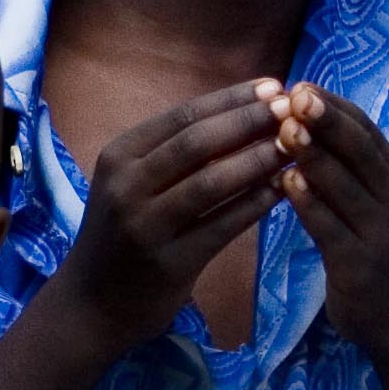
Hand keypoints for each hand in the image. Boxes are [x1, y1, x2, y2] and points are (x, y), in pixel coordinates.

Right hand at [40, 82, 299, 343]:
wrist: (92, 303)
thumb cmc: (123, 233)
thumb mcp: (133, 183)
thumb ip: (175, 151)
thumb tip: (244, 110)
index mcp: (118, 156)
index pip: (182, 116)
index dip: (231, 99)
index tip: (274, 86)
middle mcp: (126, 186)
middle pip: (197, 142)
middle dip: (250, 121)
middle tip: (294, 109)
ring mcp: (145, 226)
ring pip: (212, 182)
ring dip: (259, 160)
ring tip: (296, 146)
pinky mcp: (170, 263)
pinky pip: (222, 225)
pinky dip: (255, 204)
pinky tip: (283, 190)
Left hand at [269, 86, 388, 362]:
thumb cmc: (368, 242)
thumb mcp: (364, 195)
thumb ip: (340, 160)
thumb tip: (297, 111)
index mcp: (388, 174)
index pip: (364, 130)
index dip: (333, 106)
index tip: (300, 83)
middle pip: (360, 152)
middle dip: (329, 121)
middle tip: (297, 94)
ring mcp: (376, 231)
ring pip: (346, 187)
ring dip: (316, 157)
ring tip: (287, 130)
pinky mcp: (358, 264)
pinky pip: (331, 229)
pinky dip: (311, 205)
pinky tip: (287, 184)